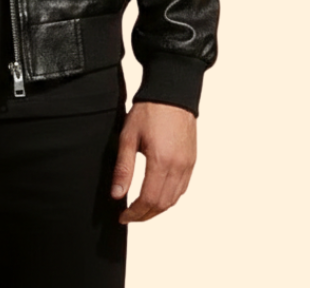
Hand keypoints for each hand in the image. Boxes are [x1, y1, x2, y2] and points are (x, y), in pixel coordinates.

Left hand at [111, 101, 196, 222]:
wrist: (171, 93)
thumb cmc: (148, 111)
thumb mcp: (128, 136)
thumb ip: (124, 168)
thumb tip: (117, 194)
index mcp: (161, 161)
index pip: (148, 199)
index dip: (135, 213)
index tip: (123, 216)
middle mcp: (178, 166)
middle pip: (162, 204)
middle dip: (145, 215)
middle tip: (129, 216)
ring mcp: (188, 165)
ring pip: (174, 199)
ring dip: (157, 209)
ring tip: (141, 209)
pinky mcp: (192, 161)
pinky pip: (182, 188)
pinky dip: (170, 198)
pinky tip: (157, 195)